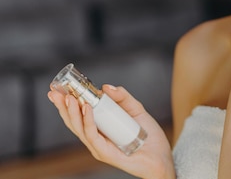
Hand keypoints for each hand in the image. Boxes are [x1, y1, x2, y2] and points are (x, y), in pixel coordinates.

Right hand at [48, 84, 174, 178]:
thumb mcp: (136, 110)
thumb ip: (123, 98)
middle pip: (73, 122)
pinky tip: (86, 109)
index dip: (67, 103)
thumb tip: (106, 87)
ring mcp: (99, 147)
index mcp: (99, 128)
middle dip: (63, 107)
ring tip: (69, 97)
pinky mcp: (105, 153)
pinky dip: (88, 122)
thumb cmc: (148, 136)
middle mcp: (96, 138)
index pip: (78, 115)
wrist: (162, 156)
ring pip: (80, 129)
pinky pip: (93, 136)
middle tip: (55, 92)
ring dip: (72, 112)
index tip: (58, 89)